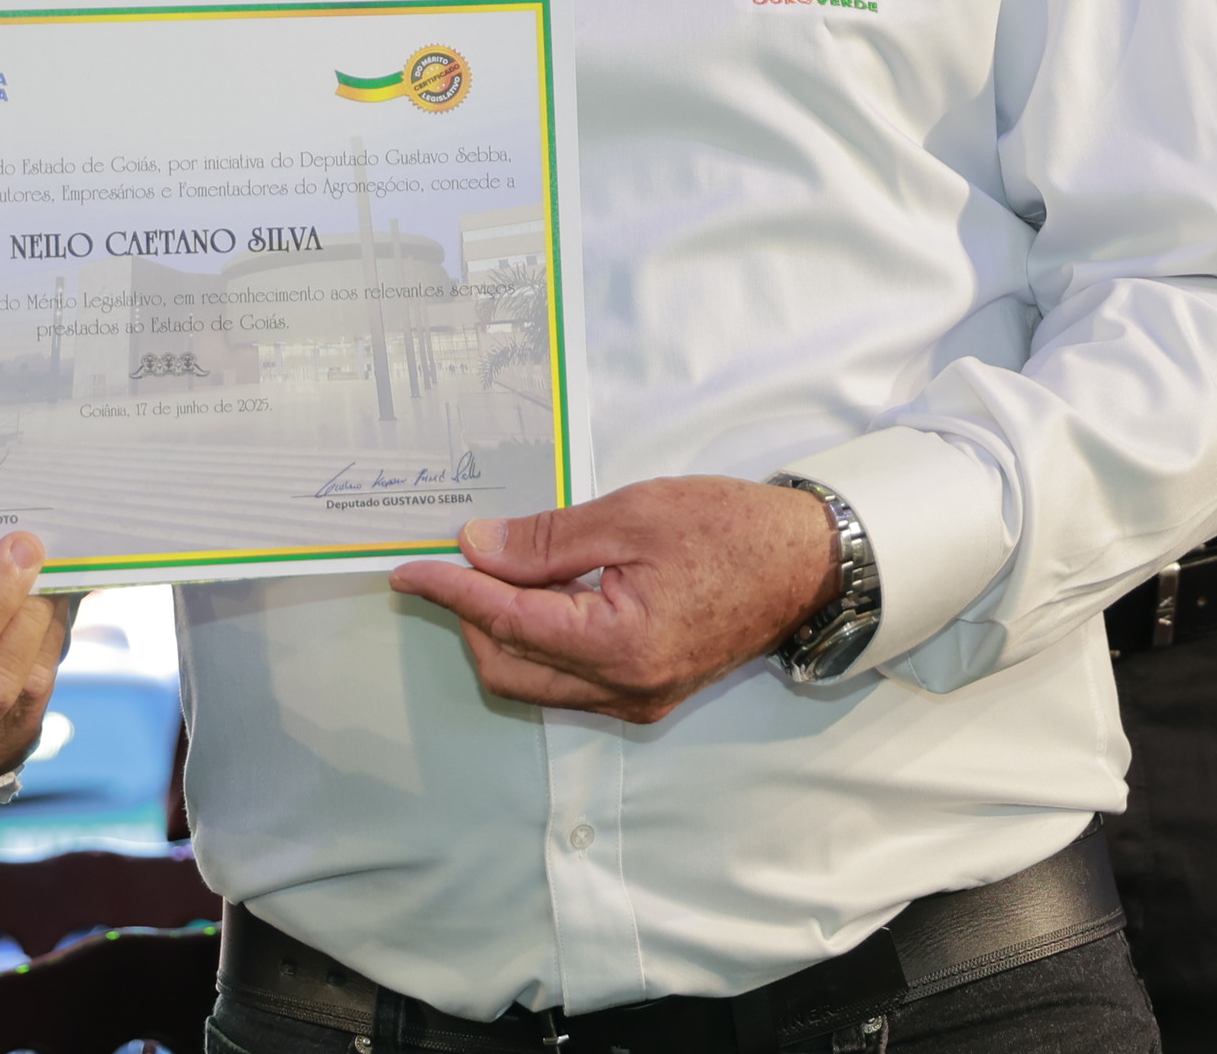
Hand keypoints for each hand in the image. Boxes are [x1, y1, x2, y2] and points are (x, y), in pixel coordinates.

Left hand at [385, 476, 836, 722]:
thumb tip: (477, 548)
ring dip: (502, 634)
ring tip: (499, 574)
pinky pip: (568, 684)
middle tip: (456, 562)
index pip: (509, 624)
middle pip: (509, 668)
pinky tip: (543, 598)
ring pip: (534, 683)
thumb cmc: (729, 528)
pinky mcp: (647, 695)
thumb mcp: (634, 514)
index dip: (454, 594)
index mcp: (620, 646)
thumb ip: (549, 539)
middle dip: (471, 618)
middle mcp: (624, 691)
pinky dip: (541, 644)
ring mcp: (637, 700)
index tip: (409, 570)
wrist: (807, 563)